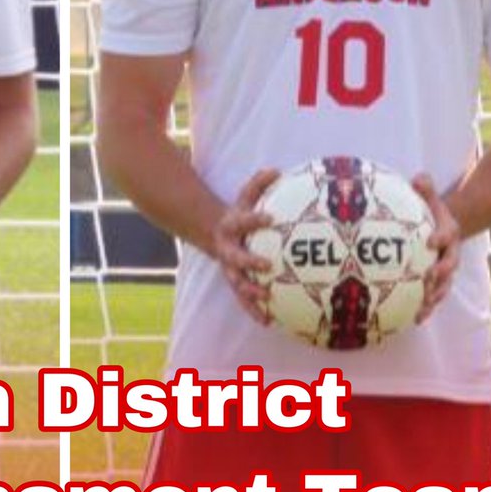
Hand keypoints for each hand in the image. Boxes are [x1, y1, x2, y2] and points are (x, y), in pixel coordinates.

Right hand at [211, 168, 280, 322]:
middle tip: (267, 266)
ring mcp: (229, 268)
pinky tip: (270, 322)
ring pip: (237, 283)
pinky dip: (254, 311)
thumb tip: (277, 169)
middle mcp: (228, 249)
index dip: (255, 219)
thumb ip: (259, 183)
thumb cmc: (238, 213)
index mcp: (231, 226)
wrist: (212, 232)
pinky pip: (244, 299)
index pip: (243, 221)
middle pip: (236, 258)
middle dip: (250, 263)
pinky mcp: (235, 282)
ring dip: (250, 294)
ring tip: (266, 300)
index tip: (271, 218)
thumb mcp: (245, 196)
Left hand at [412, 173, 461, 322]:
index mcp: (448, 233)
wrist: (444, 229)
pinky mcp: (437, 283)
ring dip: (433, 297)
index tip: (431, 241)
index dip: (440, 238)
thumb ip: (425, 187)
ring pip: (442, 286)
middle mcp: (450, 254)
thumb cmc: (430, 211)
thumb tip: (419, 178)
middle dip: (440, 273)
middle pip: (448, 266)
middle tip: (429, 277)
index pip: (446, 235)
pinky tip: (415, 319)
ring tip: (422, 308)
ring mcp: (445, 271)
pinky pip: (433, 296)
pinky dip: (426, 308)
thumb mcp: (430, 197)